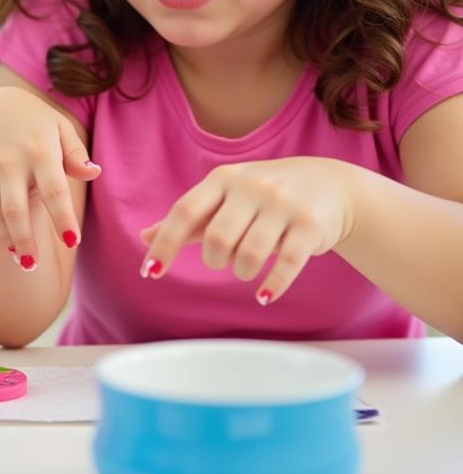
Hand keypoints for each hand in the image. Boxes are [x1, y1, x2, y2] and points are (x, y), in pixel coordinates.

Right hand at [0, 87, 98, 270]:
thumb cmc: (32, 118)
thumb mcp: (58, 126)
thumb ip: (75, 153)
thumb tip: (94, 173)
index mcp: (40, 152)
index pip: (56, 193)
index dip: (64, 220)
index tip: (74, 242)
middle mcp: (11, 162)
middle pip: (17, 212)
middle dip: (25, 243)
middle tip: (33, 267)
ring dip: (4, 238)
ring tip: (18, 256)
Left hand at [139, 157, 357, 304]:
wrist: (329, 183)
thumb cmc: (263, 195)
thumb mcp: (224, 197)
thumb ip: (188, 220)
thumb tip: (144, 238)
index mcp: (222, 179)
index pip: (185, 211)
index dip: (165, 243)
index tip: (151, 272)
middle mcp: (251, 187)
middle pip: (217, 237)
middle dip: (214, 260)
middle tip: (221, 260)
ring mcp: (283, 205)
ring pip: (249, 254)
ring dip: (241, 272)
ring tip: (245, 269)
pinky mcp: (311, 226)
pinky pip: (287, 264)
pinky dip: (272, 285)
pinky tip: (264, 295)